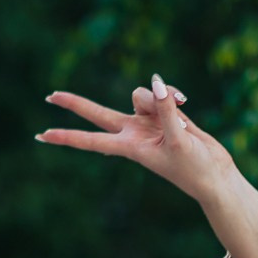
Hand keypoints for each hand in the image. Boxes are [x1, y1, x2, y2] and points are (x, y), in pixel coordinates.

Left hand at [36, 74, 234, 202]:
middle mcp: (133, 133)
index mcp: (130, 147)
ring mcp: (147, 123)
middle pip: (98, 114)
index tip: (42, 136)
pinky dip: (173, 94)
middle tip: (49, 96)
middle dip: (76, 104)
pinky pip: (161, 92)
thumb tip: (156, 83)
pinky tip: (185, 103)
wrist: (214, 174)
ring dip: (160, 96)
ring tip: (180, 112)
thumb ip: (165, 110)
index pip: (91, 140)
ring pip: (141, 93)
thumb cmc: (194, 168)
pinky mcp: (163, 114)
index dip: (67, 136)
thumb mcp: (179, 139)